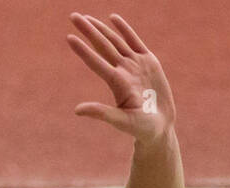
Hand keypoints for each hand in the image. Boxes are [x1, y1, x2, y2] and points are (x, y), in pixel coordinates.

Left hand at [67, 13, 175, 142]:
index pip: (97, 63)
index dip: (84, 51)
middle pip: (103, 46)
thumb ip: (102, 114)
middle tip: (73, 16)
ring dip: (101, 28)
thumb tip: (77, 110)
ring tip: (85, 18)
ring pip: (116, 41)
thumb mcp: (123, 122)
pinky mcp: (149, 62)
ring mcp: (135, 65)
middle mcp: (124, 71)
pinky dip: (125, 29)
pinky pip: (134, 41)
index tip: (69, 38)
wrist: (161, 127)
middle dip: (89, 31)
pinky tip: (113, 18)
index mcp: (118, 83)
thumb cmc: (142, 128)